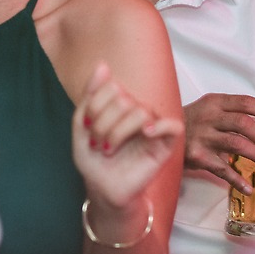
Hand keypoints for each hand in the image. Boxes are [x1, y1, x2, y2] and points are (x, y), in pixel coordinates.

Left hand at [72, 62, 182, 207]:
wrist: (102, 189)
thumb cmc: (93, 159)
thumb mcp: (81, 125)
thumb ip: (89, 96)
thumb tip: (103, 64)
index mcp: (120, 103)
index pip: (112, 86)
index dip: (96, 104)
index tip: (86, 126)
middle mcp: (137, 111)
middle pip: (124, 99)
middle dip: (103, 122)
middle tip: (97, 143)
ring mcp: (152, 127)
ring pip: (141, 111)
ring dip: (118, 132)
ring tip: (108, 149)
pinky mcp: (165, 145)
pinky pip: (173, 126)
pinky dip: (159, 126)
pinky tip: (145, 133)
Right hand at [183, 93, 254, 193]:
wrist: (160, 133)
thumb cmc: (189, 122)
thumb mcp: (207, 108)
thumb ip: (230, 113)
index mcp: (214, 102)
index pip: (245, 103)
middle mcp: (208, 117)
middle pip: (243, 123)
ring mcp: (202, 137)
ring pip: (236, 144)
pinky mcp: (197, 156)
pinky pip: (222, 169)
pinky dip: (237, 180)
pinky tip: (248, 187)